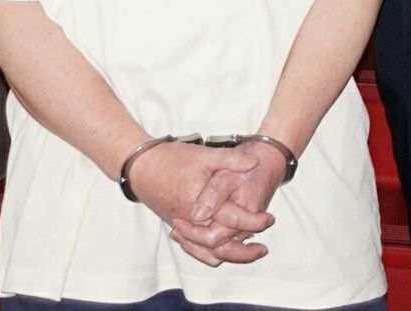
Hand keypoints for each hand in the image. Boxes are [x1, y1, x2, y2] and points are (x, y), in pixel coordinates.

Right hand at [127, 141, 274, 266]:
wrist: (140, 166)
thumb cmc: (172, 159)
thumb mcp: (204, 155)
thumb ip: (231, 160)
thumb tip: (256, 162)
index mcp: (200, 204)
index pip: (232, 220)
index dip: (254, 221)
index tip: (269, 218)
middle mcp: (191, 222)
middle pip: (220, 247)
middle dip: (244, 252)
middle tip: (263, 248)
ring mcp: (182, 227)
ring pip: (207, 253)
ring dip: (230, 256)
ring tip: (249, 252)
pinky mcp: (177, 227)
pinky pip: (195, 249)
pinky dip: (211, 252)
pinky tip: (225, 246)